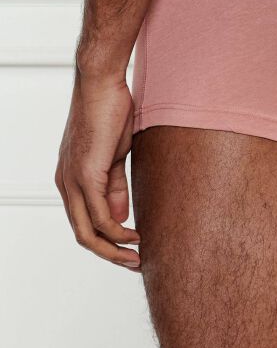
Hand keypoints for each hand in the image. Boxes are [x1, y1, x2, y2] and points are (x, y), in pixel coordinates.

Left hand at [55, 72, 140, 269]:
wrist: (101, 84)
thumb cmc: (109, 111)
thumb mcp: (114, 156)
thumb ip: (114, 187)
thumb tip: (118, 217)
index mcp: (72, 180)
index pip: (84, 222)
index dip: (106, 242)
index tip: (131, 249)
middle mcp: (67, 184)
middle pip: (82, 235)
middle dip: (109, 255)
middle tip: (134, 263)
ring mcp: (73, 181)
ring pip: (87, 232)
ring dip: (113, 249)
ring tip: (138, 256)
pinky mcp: (85, 174)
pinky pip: (97, 215)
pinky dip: (116, 232)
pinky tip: (133, 236)